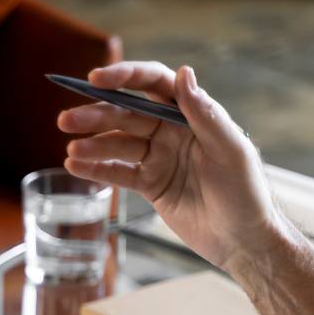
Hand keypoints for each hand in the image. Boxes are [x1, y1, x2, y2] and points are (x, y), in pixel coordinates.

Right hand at [57, 62, 286, 268]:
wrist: (243, 241)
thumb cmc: (246, 193)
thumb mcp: (230, 150)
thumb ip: (205, 113)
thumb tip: (184, 73)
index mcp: (193, 115)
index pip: (155, 84)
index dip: (125, 77)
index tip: (97, 78)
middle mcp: (172, 131)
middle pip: (127, 113)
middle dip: (96, 114)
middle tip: (67, 120)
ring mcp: (159, 157)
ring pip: (117, 143)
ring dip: (92, 144)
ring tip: (71, 150)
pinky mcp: (150, 184)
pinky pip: (118, 172)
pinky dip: (96, 168)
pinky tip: (75, 166)